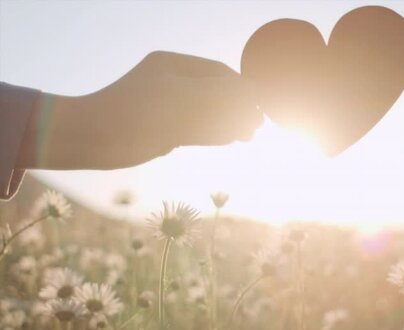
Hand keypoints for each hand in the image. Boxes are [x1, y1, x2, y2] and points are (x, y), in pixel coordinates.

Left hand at [20, 51, 262, 168]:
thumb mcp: (181, 102)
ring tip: (249, 134)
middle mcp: (171, 82)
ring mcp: (166, 105)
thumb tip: (251, 95)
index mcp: (173, 65)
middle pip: (215, 92)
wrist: (91, 140)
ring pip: (206, 112)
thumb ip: (219, 96)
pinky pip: (194, 127)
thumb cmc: (133, 115)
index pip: (219, 73)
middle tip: (257, 125)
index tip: (260, 107)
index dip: (243, 90)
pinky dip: (213, 132)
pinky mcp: (161, 127)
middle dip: (237, 108)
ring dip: (228, 122)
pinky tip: (230, 138)